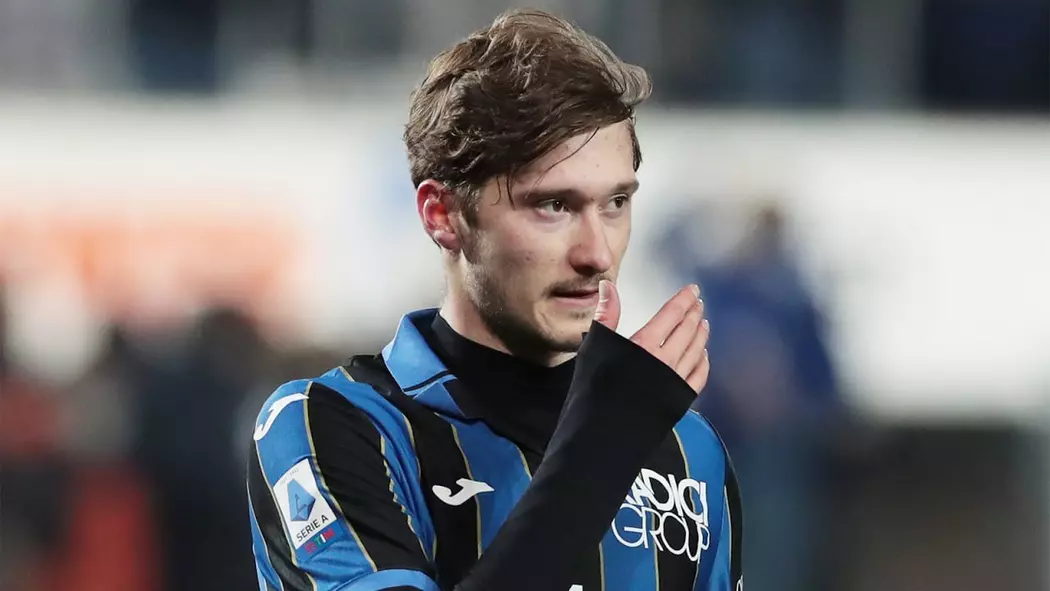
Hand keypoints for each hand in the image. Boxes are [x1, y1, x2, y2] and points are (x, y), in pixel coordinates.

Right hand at [593, 280, 709, 392]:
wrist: (601, 433)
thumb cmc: (593, 390)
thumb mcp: (595, 347)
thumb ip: (606, 315)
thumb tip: (608, 286)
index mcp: (644, 344)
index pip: (671, 315)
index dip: (684, 300)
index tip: (693, 290)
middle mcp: (665, 360)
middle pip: (687, 331)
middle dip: (694, 315)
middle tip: (699, 304)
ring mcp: (675, 381)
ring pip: (696, 352)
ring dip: (701, 336)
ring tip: (704, 324)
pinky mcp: (679, 400)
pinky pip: (699, 377)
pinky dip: (703, 363)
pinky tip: (704, 357)